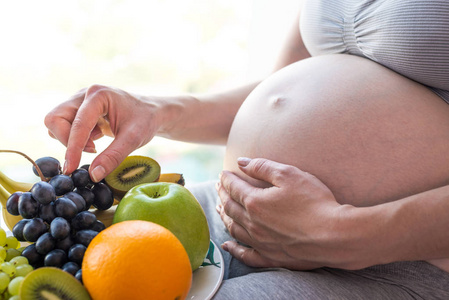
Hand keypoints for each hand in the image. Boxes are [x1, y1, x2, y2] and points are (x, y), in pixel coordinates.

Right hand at [45, 85, 162, 181]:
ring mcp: (80, 100)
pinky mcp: (79, 110)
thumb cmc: (145, 121)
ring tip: (95, 145)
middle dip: (67, 140)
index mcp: (99, 95)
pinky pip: (64, 126)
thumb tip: (93, 176)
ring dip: (70, 139)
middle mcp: (85, 94)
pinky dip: (75, 139)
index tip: (71, 168)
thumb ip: (113, 157)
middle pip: (55, 118)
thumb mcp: (133, 140)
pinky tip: (95, 141)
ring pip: (56, 122)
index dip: (72, 148)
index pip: (77, 124)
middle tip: (91, 150)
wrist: (152, 112)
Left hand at [217, 157, 343, 269]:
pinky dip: (234, 249)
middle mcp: (252, 224)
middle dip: (223, 195)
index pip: (234, 188)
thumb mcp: (289, 175)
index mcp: (255, 202)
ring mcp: (260, 242)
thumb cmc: (314, 202)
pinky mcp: (271, 257)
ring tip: (219, 209)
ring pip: (234, 229)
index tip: (224, 173)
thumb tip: (241, 162)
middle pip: (230, 207)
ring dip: (224, 217)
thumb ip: (262, 167)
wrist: (335, 235)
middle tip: (219, 187)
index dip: (227, 179)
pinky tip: (228, 246)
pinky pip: (246, 255)